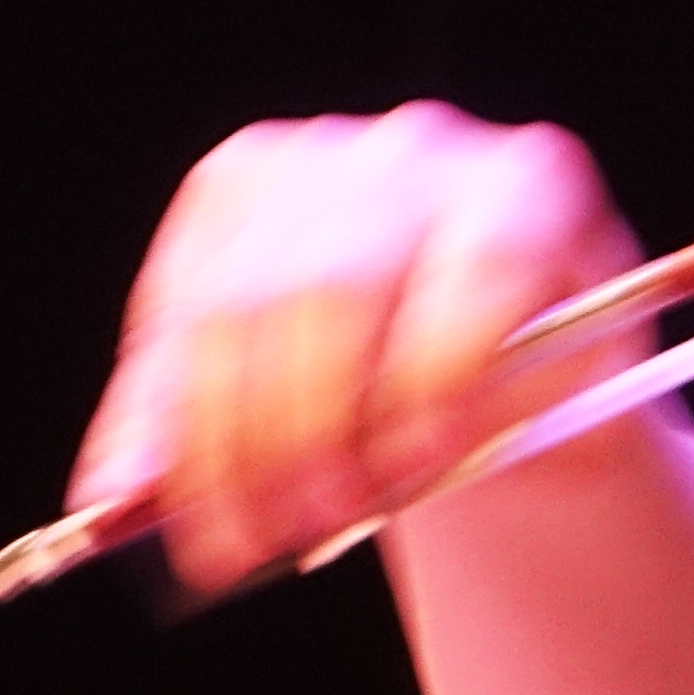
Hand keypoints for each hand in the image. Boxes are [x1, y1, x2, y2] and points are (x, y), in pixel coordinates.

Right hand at [64, 101, 651, 601]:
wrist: (481, 341)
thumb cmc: (535, 387)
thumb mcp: (565, 414)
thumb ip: (497, 435)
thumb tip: (375, 474)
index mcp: (529, 187)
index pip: (485, 264)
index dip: (440, 370)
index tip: (415, 468)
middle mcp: (415, 152)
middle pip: (333, 287)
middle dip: (306, 428)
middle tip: (304, 528)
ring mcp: (309, 160)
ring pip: (234, 307)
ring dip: (217, 444)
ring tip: (230, 543)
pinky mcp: (226, 191)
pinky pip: (169, 313)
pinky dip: (146, 418)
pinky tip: (128, 493)